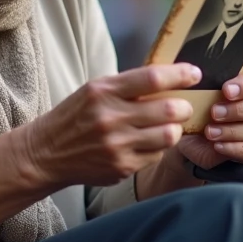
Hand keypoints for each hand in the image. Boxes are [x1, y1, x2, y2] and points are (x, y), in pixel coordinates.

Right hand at [21, 63, 199, 189]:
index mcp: (104, 91)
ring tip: (168, 125)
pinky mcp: (122, 167)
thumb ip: (128, 86)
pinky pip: (156, 155)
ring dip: (174, 128)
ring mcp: (118, 145)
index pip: (152, 78)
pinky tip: (148, 142)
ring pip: (169, 135)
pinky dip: (158, 147)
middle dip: (184, 106)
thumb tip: (169, 78)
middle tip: (184, 105)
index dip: (180, 75)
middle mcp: (111, 117)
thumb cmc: (76, 115)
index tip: (194, 74)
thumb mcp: (95, 90)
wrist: (47, 152)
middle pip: (169, 109)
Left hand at [177, 68, 242, 170]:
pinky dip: (232, 147)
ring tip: (210, 131)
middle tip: (214, 112)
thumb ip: (210, 82)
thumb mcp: (201, 92)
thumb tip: (199, 73)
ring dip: (231, 130)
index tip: (226, 89)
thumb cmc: (199, 108)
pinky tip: (217, 144)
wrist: (189, 137)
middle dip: (237, 110)